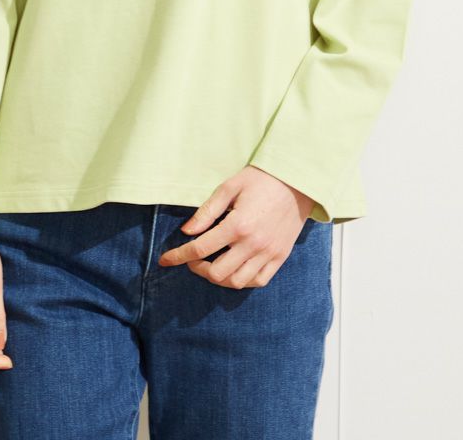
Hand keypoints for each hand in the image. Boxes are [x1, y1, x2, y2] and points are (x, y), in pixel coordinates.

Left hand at [157, 165, 315, 288]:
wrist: (297, 182)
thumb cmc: (261, 180)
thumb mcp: (230, 187)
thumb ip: (207, 211)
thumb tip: (187, 231)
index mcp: (238, 224)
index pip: (201, 248)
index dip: (179, 256)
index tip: (165, 260)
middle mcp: (253, 244)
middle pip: (217, 273)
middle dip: (198, 268)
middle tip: (192, 258)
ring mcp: (269, 253)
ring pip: (237, 282)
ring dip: (219, 278)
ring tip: (212, 264)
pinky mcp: (280, 257)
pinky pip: (258, 281)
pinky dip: (242, 281)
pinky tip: (234, 269)